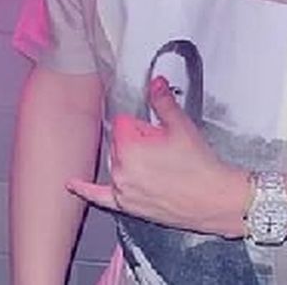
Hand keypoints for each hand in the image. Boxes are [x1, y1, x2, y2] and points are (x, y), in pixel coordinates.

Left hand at [66, 76, 249, 237]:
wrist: (214, 200)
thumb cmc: (200, 167)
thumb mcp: (182, 126)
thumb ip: (163, 101)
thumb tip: (155, 82)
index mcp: (130, 148)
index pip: (124, 122)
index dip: (144, 124)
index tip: (158, 131)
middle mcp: (121, 170)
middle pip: (119, 142)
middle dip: (138, 140)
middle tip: (165, 150)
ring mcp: (122, 190)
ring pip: (117, 162)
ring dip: (129, 159)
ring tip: (158, 165)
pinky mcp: (127, 206)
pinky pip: (99, 197)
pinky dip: (84, 189)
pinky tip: (72, 184)